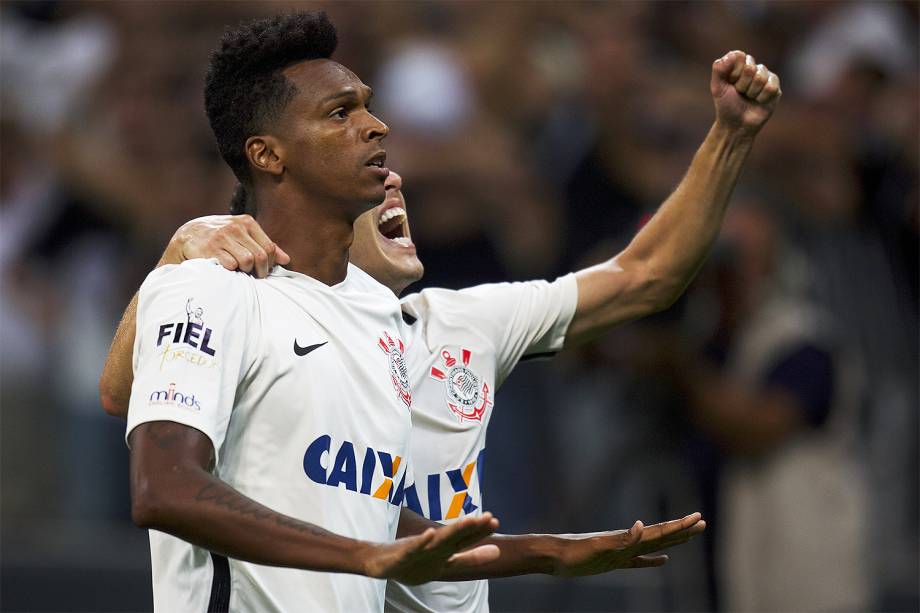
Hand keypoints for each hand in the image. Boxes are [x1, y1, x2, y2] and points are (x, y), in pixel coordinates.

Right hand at [159, 214, 289, 277]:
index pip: (269, 248)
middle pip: (260, 256)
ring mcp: (221, 237)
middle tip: (253, 276)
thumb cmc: (220, 238)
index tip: (262, 271)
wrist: (187, 236)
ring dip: (245, 271)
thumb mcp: (242, 236)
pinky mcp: (209, 248)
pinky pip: (230, 265)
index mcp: (246, 222)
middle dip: (259, 271)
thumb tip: (286, 260)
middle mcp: (234, 227)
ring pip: (247, 261)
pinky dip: (231, 272)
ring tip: (239, 272)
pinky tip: (226, 270)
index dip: (269, 264)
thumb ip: (264, 245)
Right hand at [364, 512, 499, 584]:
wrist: (379, 563)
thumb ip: (470, 559)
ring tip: (467, 521)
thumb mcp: (446, 565)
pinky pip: (414, 549)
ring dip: (452, 531)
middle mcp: (433, 548)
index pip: (465, 540)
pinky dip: (422, 542)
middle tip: (489, 517)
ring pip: (438, 540)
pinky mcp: (403, 554)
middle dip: (471, 528)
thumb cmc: (415, 561)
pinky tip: (430, 534)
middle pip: (455, 537)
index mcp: (444, 551)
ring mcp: (419, 550)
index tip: (495, 521)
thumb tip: (499, 552)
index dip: (479, 532)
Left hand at [551, 512, 705, 575]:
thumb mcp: (598, 548)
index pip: (659, 531)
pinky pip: (639, 561)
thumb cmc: (573, 553)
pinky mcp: (613, 561)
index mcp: (627, 538)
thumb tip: (640, 525)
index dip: (679, 526)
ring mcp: (622, 551)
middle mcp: (627, 542)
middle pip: (661, 535)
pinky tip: (663, 561)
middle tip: (702, 522)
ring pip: (654, 546)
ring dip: (672, 541)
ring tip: (689, 535)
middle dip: (682, 530)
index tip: (698, 518)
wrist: (553, 556)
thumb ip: (621, 539)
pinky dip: (653, 560)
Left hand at [711, 50, 780, 135]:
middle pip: (750, 68)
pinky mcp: (775, 87)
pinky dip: (761, 97)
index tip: (730, 83)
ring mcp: (765, 76)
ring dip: (751, 92)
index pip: (739, 56)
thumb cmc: (726, 106)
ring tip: (749, 98)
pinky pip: (771, 87)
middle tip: (740, 93)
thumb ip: (719, 69)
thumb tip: (734, 54)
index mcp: (738, 65)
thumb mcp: (717, 88)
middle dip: (742, 85)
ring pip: (760, 77)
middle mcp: (753, 68)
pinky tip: (759, 101)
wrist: (737, 125)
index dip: (734, 72)